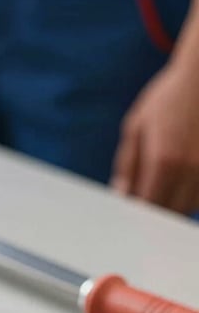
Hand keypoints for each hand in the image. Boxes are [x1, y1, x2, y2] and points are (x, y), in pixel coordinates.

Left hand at [111, 62, 198, 213]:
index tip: (127, 213)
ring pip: (189, 207)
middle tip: (142, 199)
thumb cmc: (168, 98)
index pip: (147, 206)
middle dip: (153, 212)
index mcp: (164, 161)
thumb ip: (127, 166)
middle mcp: (191, 168)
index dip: (135, 214)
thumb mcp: (136, 128)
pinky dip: (190, 195)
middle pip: (169, 212)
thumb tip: (122, 196)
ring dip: (173, 204)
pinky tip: (179, 178)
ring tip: (162, 183)